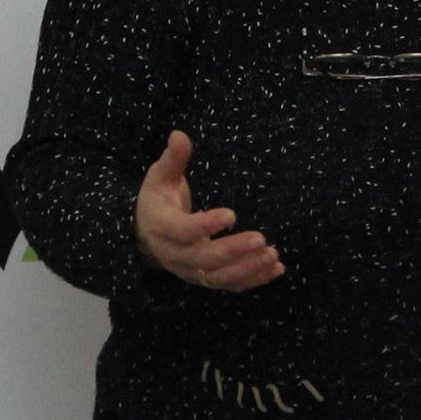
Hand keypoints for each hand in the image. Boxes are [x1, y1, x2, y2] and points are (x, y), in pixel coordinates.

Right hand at [135, 131, 284, 291]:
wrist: (144, 235)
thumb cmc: (157, 200)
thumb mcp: (160, 177)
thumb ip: (173, 159)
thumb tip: (180, 134)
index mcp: (162, 227)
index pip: (183, 231)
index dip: (206, 226)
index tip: (232, 214)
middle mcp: (175, 255)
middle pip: (205, 259)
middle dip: (234, 251)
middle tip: (261, 238)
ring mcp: (191, 271)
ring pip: (219, 277)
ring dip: (247, 268)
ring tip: (272, 254)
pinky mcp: (205, 279)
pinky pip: (230, 285)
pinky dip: (253, 280)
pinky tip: (276, 269)